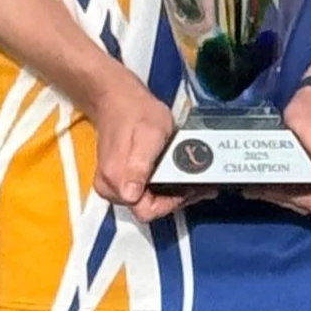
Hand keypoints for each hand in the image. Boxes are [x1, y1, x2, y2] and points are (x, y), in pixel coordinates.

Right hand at [86, 72, 197, 225]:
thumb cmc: (136, 113)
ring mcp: (111, 185)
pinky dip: (161, 186)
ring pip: (145, 201)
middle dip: (176, 198)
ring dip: (171, 192)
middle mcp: (110, 188)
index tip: (191, 188)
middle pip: (147, 208)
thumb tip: (131, 194)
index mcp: (117, 181)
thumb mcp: (149, 134)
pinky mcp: (116, 179)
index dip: (173, 203)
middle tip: (200, 183)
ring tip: (193, 178)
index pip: (147, 211)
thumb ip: (141, 165)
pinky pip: (141, 191)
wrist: (118, 99)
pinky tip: (177, 174)